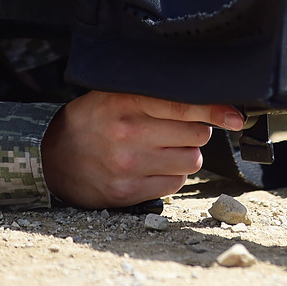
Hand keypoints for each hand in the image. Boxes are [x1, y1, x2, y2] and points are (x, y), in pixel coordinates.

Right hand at [41, 92, 244, 208]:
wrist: (50, 157)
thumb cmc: (90, 121)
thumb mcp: (113, 94)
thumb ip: (152, 93)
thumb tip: (201, 97)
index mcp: (126, 102)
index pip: (183, 105)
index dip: (215, 110)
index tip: (236, 116)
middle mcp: (128, 133)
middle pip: (196, 135)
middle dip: (195, 132)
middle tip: (177, 130)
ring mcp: (128, 166)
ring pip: (190, 162)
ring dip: (185, 155)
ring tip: (164, 149)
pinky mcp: (126, 192)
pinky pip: (174, 184)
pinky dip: (171, 176)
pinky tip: (153, 167)